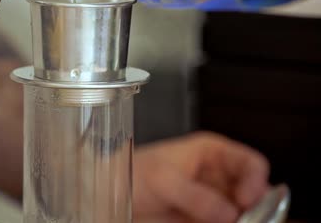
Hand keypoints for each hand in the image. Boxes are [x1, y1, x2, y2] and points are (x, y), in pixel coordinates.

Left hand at [134, 132, 269, 222]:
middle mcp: (216, 176)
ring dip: (242, 220)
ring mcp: (212, 200)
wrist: (112, 192)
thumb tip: (227, 212)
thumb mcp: (162, 178)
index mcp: (211, 152)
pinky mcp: (204, 219)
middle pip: (252, 192)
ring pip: (242, 213)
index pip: (249, 163)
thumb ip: (195, 195)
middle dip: (254, 208)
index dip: (256, 181)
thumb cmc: (132, 172)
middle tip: (245, 219)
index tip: (249, 200)